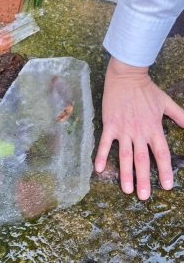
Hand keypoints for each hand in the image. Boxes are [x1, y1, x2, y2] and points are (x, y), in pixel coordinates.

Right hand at [95, 57, 183, 199]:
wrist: (126, 77)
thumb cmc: (146, 90)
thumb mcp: (166, 102)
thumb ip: (180, 116)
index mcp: (153, 127)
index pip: (161, 153)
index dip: (164, 171)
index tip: (166, 186)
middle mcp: (139, 132)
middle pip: (142, 159)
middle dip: (143, 179)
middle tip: (143, 197)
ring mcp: (123, 129)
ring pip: (125, 155)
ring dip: (125, 173)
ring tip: (126, 190)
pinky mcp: (110, 125)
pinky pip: (105, 143)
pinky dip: (101, 156)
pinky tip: (98, 169)